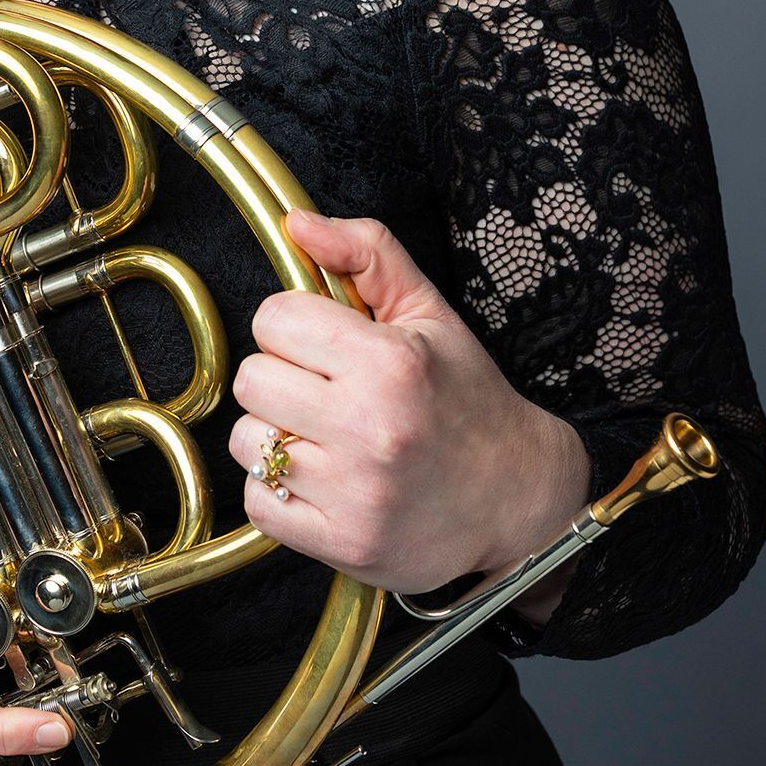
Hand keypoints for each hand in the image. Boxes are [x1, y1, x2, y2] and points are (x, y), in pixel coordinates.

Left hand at [229, 211, 590, 598]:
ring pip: (248, 441)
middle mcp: (370, 428)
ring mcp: (356, 493)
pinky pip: (259, 502)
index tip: (324, 343)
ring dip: (274, 435)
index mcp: (391, 364)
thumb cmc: (465, 398)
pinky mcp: (344, 544)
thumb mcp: (428, 312)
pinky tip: (319, 479)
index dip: (294, 325)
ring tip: (322, 436)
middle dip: (281, 377)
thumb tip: (296, 221)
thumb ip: (365, 253)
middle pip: (253, 379)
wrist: (517, 496)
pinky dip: (277, 490)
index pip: (274, 319)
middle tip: (322, 390)